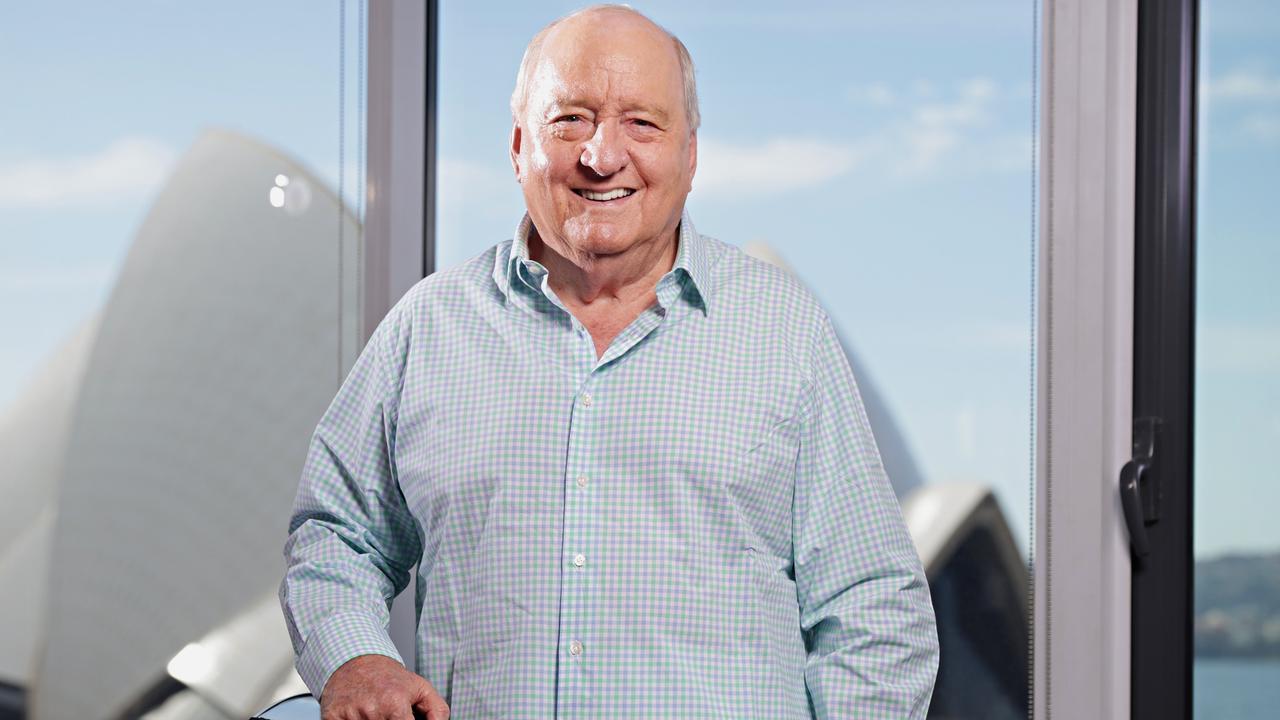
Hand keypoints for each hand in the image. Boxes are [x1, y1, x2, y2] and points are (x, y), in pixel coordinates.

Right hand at [320, 654, 449, 719]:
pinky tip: (358, 715)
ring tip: (375, 713)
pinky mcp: (332, 717)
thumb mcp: (421, 688)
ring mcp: (351, 715)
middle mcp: (372, 710)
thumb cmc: (389, 678)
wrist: (356, 660)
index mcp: (395, 703)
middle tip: (388, 715)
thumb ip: (438, 711)